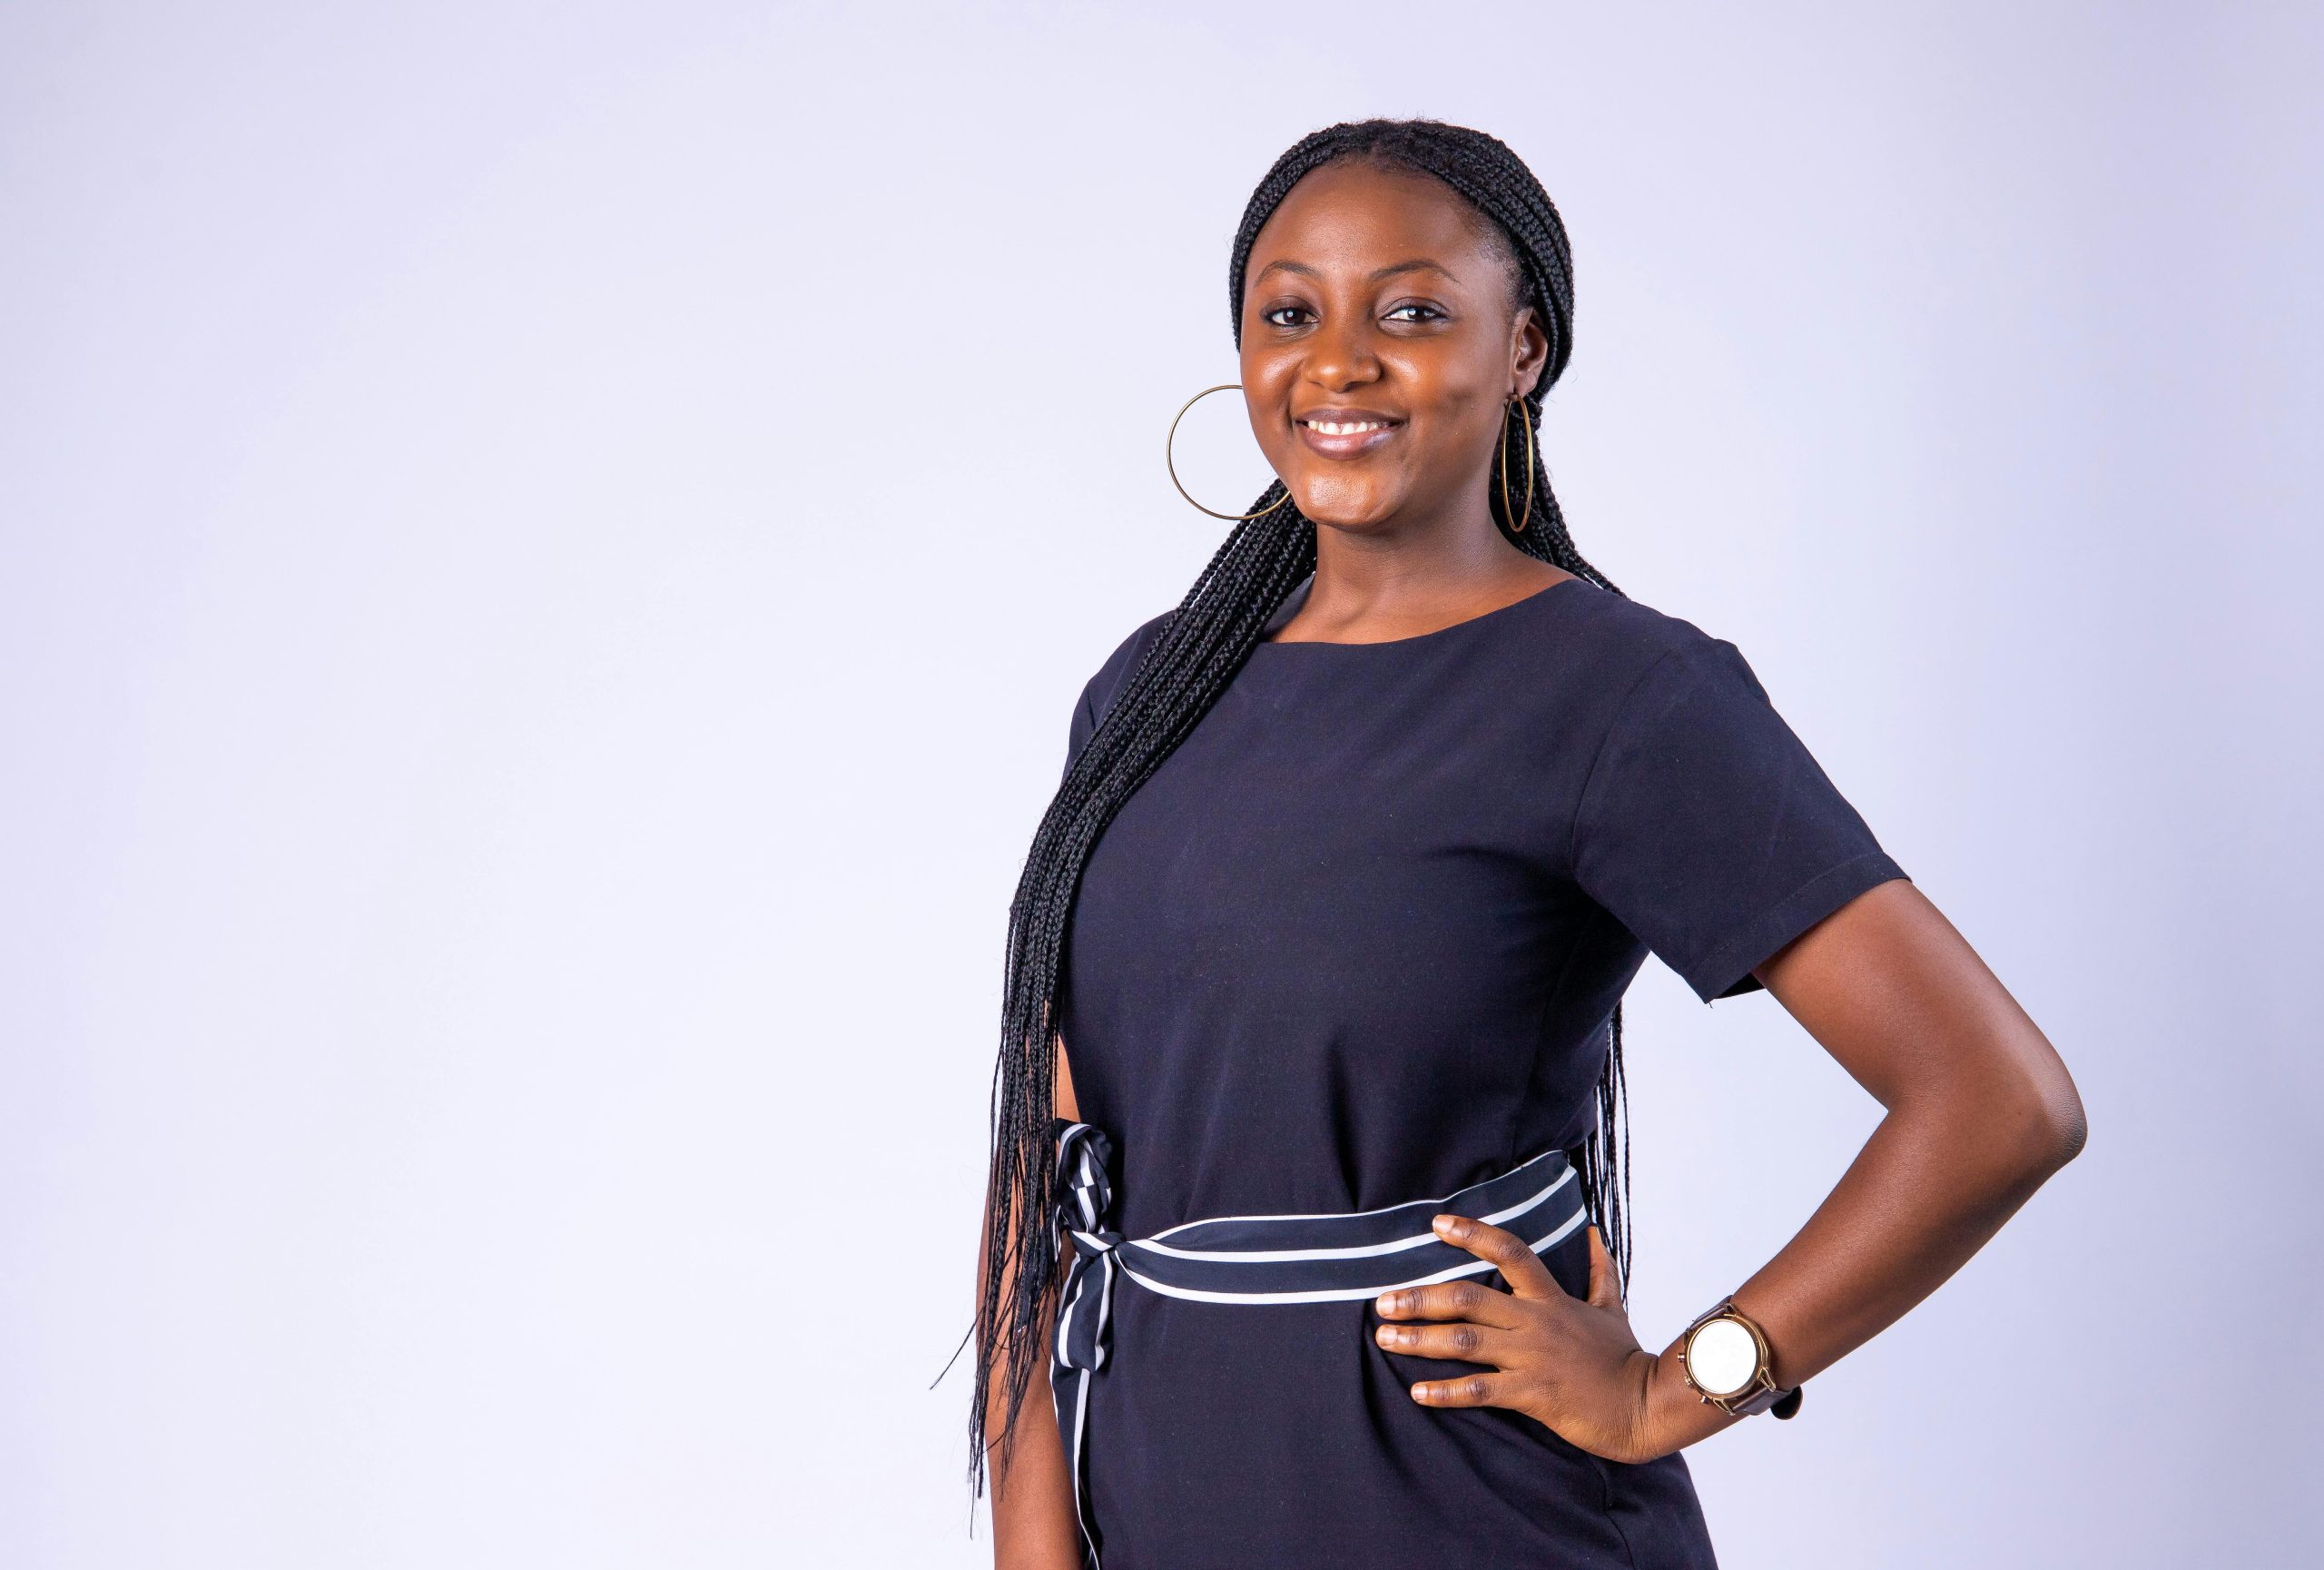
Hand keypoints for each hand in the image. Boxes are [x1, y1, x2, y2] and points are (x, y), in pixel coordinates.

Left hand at [1372, 1217, 1667, 1463]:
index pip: (1509, 1251)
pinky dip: (1446, 1392)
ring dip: (1419, 1340)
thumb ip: (1599, 1269)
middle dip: (1420, 1298)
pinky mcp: (1533, 1394)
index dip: (1472, 1233)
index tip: (1436, 1224)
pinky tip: (1418, 1392)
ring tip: (1385, 1338)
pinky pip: (1481, 1391)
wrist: (1646, 1406)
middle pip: (1468, 1298)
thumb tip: (1593, 1232)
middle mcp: (1535, 1322)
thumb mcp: (1612, 1306)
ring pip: (1465, 1342)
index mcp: (1551, 1297)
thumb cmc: (1624, 1357)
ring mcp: (1532, 1358)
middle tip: (1383, 1301)